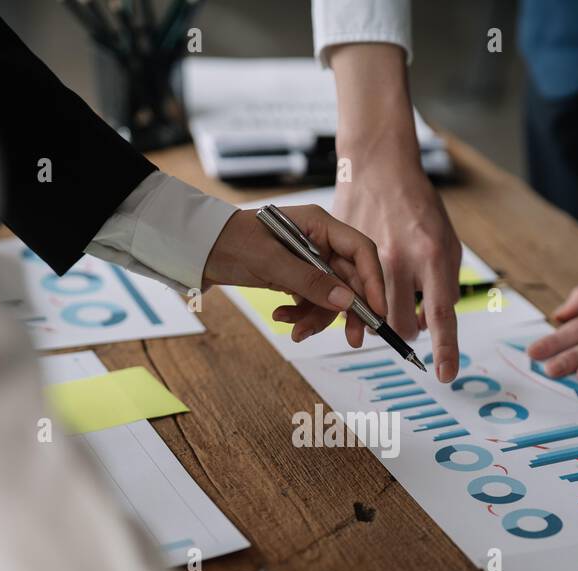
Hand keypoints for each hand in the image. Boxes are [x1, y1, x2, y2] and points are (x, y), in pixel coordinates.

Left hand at [203, 206, 387, 345]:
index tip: (376, 311)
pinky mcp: (297, 277)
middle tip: (353, 339)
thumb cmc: (231, 241)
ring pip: (331, 296)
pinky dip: (301, 315)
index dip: (374, 281)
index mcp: (319, 224)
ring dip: (317, 318)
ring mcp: (309, 260)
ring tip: (296, 332)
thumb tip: (346, 302)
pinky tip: (281, 317)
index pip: (361, 252)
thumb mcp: (270, 262)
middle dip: (349, 311)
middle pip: (350, 280)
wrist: (201, 248)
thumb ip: (310, 281)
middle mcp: (320, 241)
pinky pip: (312, 301)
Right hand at [327, 42, 462, 382]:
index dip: (444, 349)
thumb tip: (432, 324)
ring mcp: (369, 260)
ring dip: (373, 314)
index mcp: (432, 256)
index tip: (446, 376)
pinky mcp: (345, 256)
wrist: (379, 166)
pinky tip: (350, 287)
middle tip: (400, 310)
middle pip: (399, 324)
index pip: (441, 314)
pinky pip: (343, 297)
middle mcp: (400, 261)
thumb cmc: (418, 207)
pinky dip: (346, 300)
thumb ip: (442, 284)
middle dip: (400, 326)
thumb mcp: (445, 242)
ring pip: (370, 315)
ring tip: (377, 293)